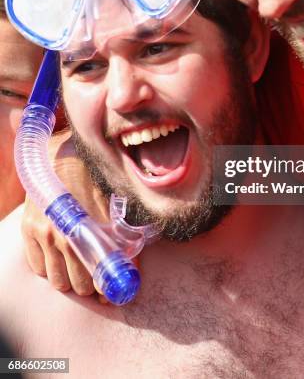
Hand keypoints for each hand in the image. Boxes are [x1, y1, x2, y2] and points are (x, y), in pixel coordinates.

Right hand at [21, 130, 108, 295]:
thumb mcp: (112, 199)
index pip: (102, 273)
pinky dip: (50, 269)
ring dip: (71, 281)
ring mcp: (43, 233)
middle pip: (80, 284)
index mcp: (90, 226)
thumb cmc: (93, 175)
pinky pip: (38, 268)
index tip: (115, 293)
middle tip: (100, 282)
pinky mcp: (28, 231)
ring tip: (80, 273)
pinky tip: (60, 259)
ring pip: (59, 281)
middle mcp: (65, 233)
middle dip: (92, 286)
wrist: (61, 153)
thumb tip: (132, 259)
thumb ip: (120, 229)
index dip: (110, 288)